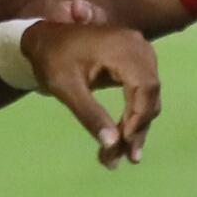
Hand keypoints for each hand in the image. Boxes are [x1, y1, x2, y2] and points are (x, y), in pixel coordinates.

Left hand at [26, 17, 163, 165]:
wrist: (46, 38)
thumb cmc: (52, 59)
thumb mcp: (66, 88)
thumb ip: (90, 115)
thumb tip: (113, 145)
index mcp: (122, 48)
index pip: (144, 87)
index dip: (139, 118)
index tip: (124, 144)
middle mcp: (138, 47)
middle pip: (150, 94)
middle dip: (139, 127)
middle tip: (127, 158)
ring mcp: (139, 53)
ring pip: (149, 96)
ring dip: (138, 125)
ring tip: (124, 155)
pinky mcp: (136, 61)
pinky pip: (143, 91)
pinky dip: (135, 113)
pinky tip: (124, 137)